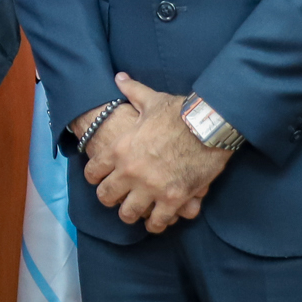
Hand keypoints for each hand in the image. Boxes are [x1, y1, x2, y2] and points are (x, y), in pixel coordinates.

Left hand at [75, 103, 197, 218]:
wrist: (208, 126)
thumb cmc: (178, 112)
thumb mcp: (151, 100)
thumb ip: (131, 91)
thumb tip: (119, 77)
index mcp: (119, 149)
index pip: (93, 171)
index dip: (95, 176)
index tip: (99, 178)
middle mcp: (130, 172)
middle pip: (106, 196)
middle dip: (110, 198)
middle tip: (116, 198)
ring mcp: (151, 188)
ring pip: (129, 213)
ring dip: (131, 213)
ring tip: (135, 212)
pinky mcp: (173, 199)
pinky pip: (157, 221)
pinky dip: (155, 224)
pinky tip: (156, 222)